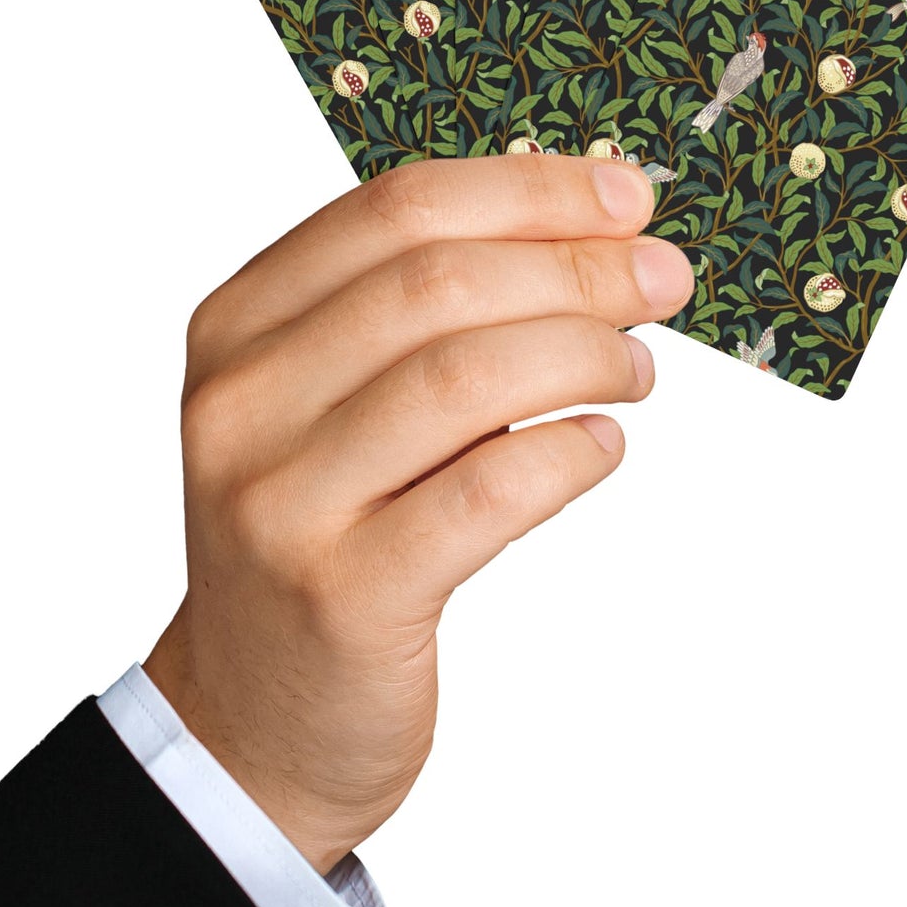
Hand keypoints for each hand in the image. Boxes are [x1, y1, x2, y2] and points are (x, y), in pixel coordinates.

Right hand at [143, 155, 693, 872]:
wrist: (257, 716)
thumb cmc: (329, 533)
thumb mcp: (337, 403)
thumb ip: (428, 316)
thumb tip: (596, 237)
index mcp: (241, 323)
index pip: (398, 208)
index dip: (530, 190)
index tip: (629, 197)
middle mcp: (242, 401)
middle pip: (438, 283)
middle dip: (579, 266)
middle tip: (665, 279)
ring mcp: (282, 500)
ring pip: (465, 377)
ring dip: (583, 354)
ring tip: (637, 369)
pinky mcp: (343, 594)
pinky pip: (488, 492)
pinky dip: (567, 453)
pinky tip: (599, 444)